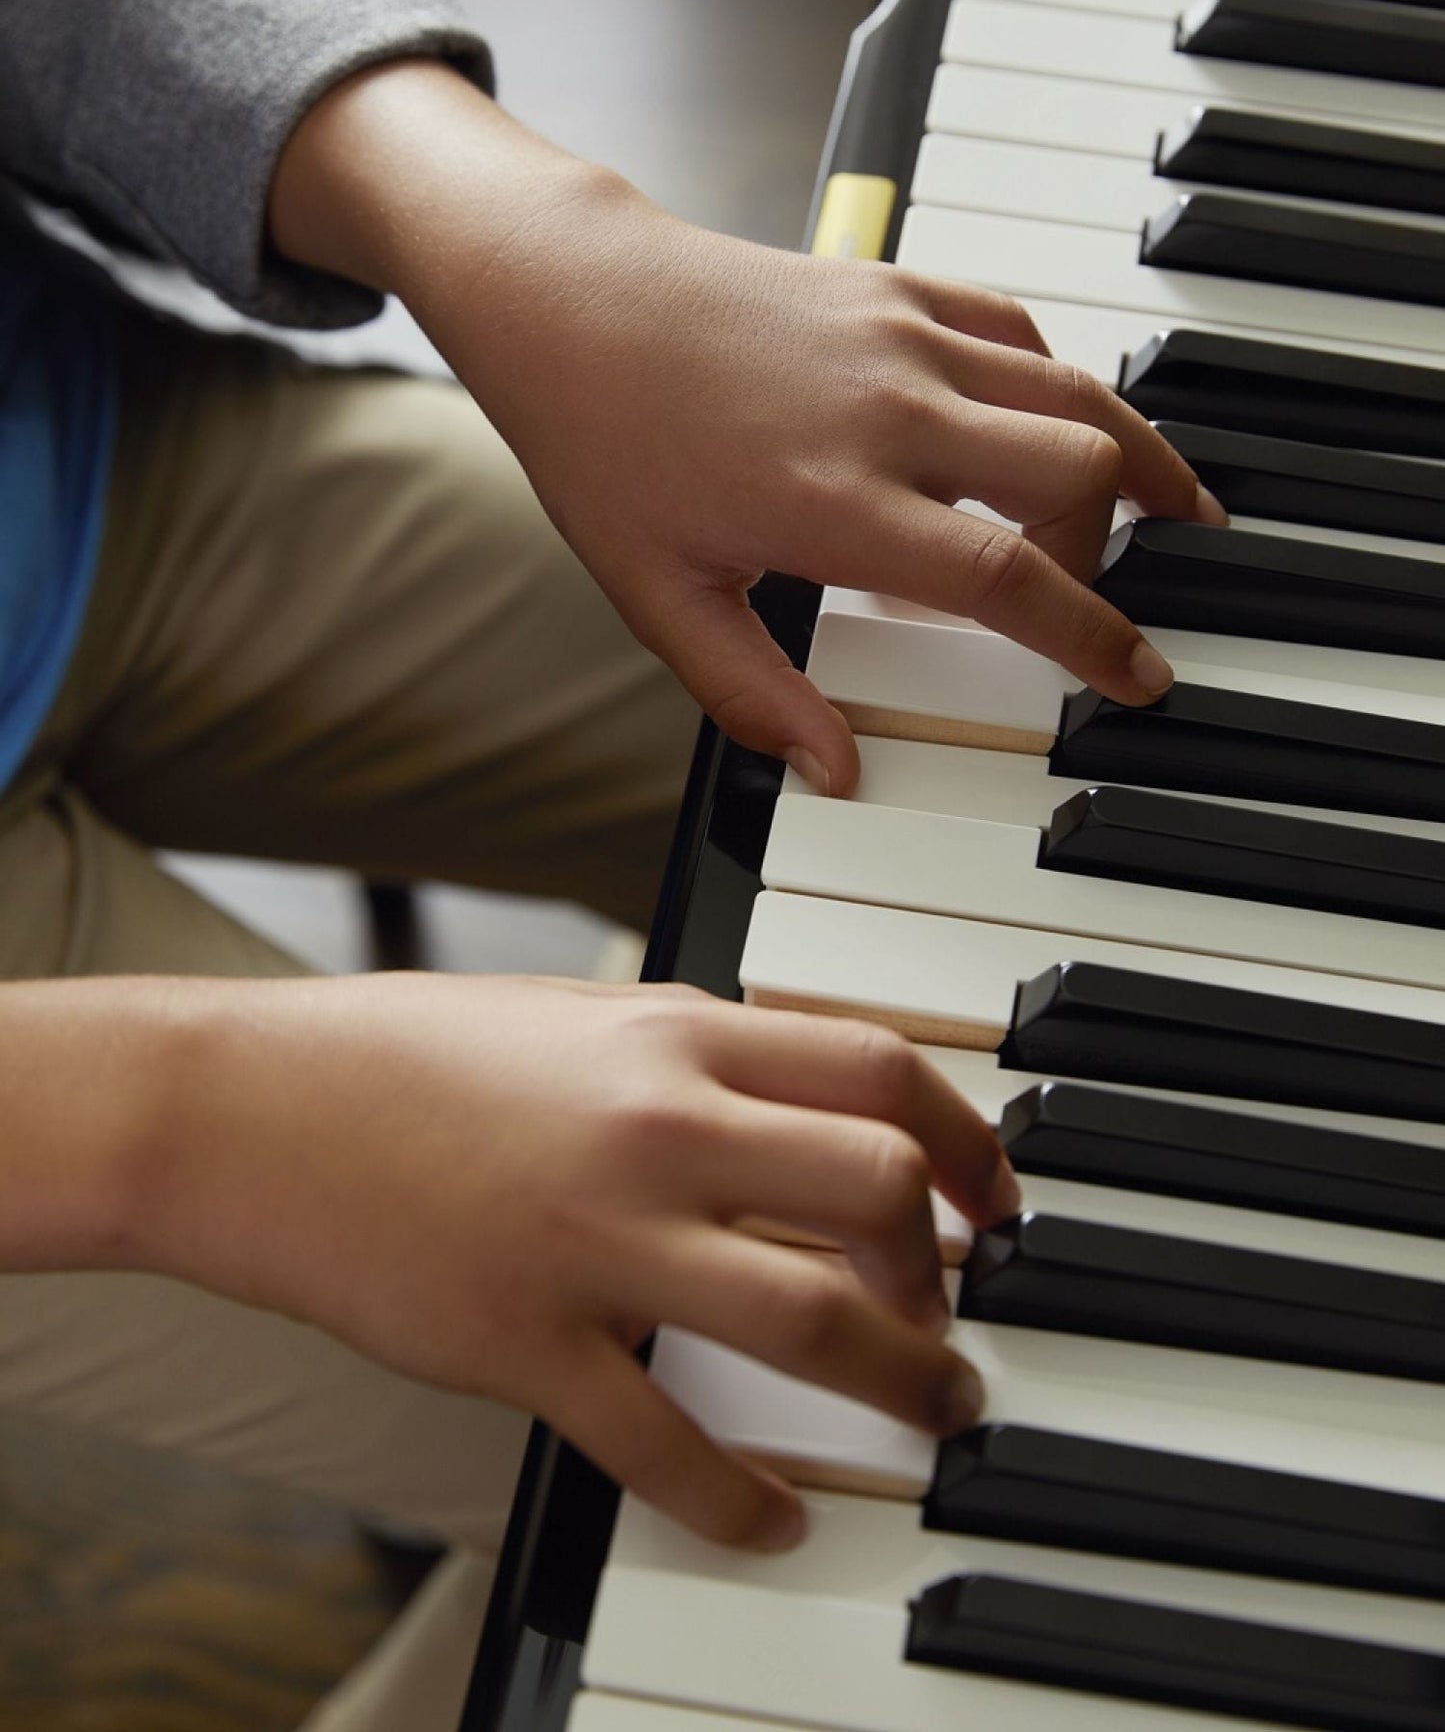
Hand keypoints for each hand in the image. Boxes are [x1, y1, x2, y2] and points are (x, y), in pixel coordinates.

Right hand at [148, 975, 1017, 1549]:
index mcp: (673, 1033)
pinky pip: (666, 1442)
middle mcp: (656, 1125)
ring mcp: (595, 1239)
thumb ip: (694, 1053)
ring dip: (899, 1377)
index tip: (990, 1197)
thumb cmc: (408, 1055)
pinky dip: (740, 1498)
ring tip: (928, 1412)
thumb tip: (798, 1106)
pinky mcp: (526, 1344)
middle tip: (952, 1315)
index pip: (878, 1068)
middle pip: (877, 1187)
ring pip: (809, 1316)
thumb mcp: (577, 1016)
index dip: (968, 1139)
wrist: (252, 1108)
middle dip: (947, 1267)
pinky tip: (770, 1518)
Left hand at [271, 64, 1223, 795]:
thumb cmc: (604, 444)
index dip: (1094, 636)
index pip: (1010, 577)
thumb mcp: (660, 597)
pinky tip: (1062, 420)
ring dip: (1134, 451)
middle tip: (1110, 599)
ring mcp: (901, 337)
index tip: (1139, 675)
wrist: (569, 300)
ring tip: (1169, 504)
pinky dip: (1061, 380)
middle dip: (1119, 548)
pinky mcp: (896, 285)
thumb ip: (754, 695)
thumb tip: (834, 772)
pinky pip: (1020, 328)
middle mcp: (889, 412)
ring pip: (1075, 387)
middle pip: (1077, 470)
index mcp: (836, 502)